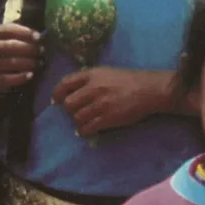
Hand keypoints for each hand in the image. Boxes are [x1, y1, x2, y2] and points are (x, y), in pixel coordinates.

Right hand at [0, 22, 41, 92]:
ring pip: (10, 62)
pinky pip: (7, 79)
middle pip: (11, 46)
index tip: (39, 37)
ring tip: (39, 63)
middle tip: (41, 51)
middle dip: (29, 48)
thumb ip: (23, 33)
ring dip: (28, 62)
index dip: (25, 33)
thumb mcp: (10, 35)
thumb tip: (39, 37)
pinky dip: (20, 77)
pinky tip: (31, 74)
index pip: (10, 30)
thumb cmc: (7, 46)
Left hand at [51, 67, 167, 136]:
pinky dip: (83, 131)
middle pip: (69, 103)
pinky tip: (85, 131)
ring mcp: (101, 104)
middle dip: (70, 109)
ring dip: (77, 121)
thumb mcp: (106, 72)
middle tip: (75, 112)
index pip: (66, 83)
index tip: (56, 101)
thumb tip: (72, 91)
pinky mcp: (108, 118)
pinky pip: (88, 128)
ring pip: (77, 117)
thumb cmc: (128, 80)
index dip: (57, 93)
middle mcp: (94, 88)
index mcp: (92, 75)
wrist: (149, 90)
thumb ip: (89, 79)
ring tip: (83, 122)